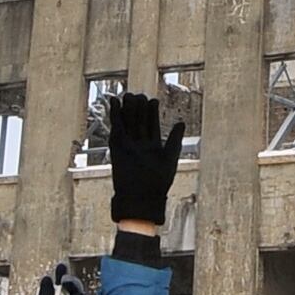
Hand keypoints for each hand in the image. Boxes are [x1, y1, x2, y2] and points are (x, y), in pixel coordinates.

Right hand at [106, 91, 184, 228]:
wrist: (141, 200)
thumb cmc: (157, 183)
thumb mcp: (170, 158)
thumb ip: (174, 139)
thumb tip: (181, 121)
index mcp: (153, 147)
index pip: (152, 125)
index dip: (152, 112)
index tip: (153, 100)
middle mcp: (139, 145)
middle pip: (139, 122)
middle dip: (139, 108)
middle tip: (139, 94)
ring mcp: (128, 146)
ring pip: (128, 123)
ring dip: (127, 109)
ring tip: (128, 94)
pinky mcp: (117, 149)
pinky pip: (116, 128)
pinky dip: (114, 115)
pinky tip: (114, 102)